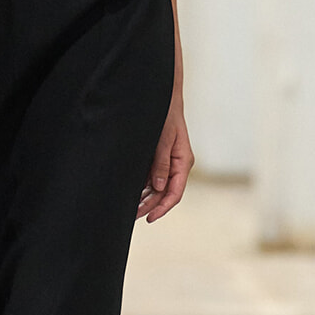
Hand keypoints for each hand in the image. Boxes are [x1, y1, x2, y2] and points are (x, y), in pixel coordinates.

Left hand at [137, 96, 193, 221]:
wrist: (163, 97)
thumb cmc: (166, 114)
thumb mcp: (163, 138)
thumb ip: (161, 163)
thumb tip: (159, 187)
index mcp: (183, 162)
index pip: (175, 193)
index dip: (162, 208)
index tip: (150, 218)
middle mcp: (177, 165)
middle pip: (165, 193)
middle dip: (150, 206)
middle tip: (133, 216)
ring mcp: (169, 162)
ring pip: (158, 187)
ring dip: (146, 198)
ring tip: (130, 208)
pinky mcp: (160, 158)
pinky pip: (152, 177)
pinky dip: (143, 186)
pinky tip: (132, 193)